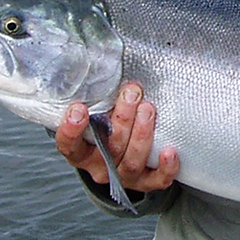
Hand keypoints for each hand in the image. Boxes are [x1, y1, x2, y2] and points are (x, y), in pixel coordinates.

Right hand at [53, 81, 179, 192]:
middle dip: (122, 118)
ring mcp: (122, 177)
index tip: (78, 108)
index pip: (69, 145)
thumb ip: (95, 96)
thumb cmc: (105, 126)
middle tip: (132, 92)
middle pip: (109, 148)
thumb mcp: (94, 113)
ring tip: (148, 109)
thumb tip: (102, 56)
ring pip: (131, 162)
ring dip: (142, 134)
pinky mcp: (145, 183)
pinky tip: (170, 151)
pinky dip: (165, 168)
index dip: (71, 130)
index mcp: (80, 152)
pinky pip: (156, 181)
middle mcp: (99, 167)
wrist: (119, 158)